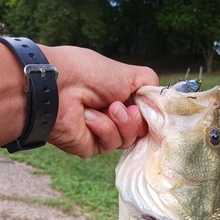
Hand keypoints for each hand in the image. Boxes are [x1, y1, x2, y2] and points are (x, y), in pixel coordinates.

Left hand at [44, 45, 158, 157]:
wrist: (58, 87)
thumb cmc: (89, 74)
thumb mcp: (128, 72)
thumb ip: (149, 84)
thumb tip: (161, 98)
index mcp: (120, 96)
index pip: (145, 113)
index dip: (150, 113)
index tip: (152, 108)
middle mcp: (112, 115)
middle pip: (141, 129)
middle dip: (134, 118)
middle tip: (120, 105)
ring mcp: (102, 132)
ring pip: (128, 139)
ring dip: (120, 123)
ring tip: (106, 109)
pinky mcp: (92, 146)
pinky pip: (110, 144)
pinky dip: (103, 129)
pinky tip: (89, 118)